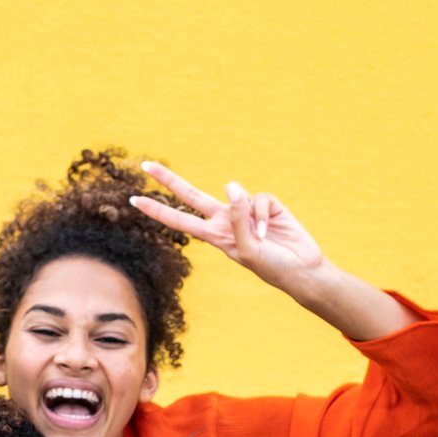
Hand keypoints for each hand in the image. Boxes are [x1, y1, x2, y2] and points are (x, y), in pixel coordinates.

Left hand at [129, 160, 327, 292]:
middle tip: (145, 165)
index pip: (180, 221)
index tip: (136, 201)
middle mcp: (226, 221)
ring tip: (263, 237)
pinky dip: (263, 214)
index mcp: (215, 236)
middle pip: (191, 196)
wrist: (302, 269)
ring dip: (248, 213)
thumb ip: (237, 219)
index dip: (158, 210)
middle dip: (169, 181)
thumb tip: (232, 187)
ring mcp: (245, 211)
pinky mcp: (265, 204)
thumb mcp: (249, 250)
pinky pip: (258, 198)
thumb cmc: (273, 267)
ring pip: (236, 193)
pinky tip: (271, 229)